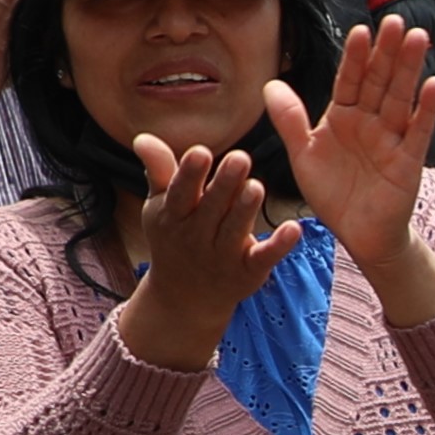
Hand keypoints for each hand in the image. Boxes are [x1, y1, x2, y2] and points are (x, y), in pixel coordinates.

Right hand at [114, 131, 298, 365]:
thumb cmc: (174, 237)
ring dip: (245, 210)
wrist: (184, 297)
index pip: (180, 193)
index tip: (200, 152)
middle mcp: (196, 236)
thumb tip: (142, 136)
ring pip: (234, 230)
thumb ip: (160, 171)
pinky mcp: (248, 271)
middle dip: (225, 185)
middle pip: (211, 208)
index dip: (189, 174)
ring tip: (256, 187)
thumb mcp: (162, 206)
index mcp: (174, 216)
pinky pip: (263, 258)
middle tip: (241, 158)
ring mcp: (222, 256)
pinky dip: (279, 246)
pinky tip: (293, 228)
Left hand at [279, 15, 434, 282]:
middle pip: (380, 81)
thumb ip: (290, 121)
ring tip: (419, 38)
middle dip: (387, 51)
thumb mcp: (304, 155)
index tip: (360, 31)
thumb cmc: (333, 193)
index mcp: (344, 117)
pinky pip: (419, 131)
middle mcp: (371, 122)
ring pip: (401, 98)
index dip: (356, 57)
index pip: (351, 80)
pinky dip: (427, 109)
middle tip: (396, 21)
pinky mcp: (409, 161)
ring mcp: (392, 139)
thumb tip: (269, 85)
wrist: (359, 234)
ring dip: (410, 68)